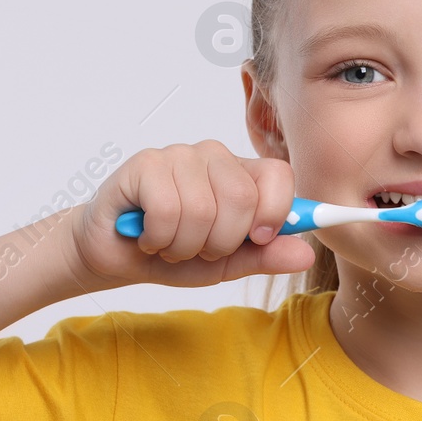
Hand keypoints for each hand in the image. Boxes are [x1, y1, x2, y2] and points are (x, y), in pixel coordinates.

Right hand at [63, 141, 314, 289]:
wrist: (116, 257)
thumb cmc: (172, 253)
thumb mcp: (227, 264)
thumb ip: (265, 256)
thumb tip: (306, 253)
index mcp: (241, 175)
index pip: (279, 175)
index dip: (275, 213)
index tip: (258, 239)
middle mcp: (214, 157)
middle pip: (242, 198)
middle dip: (221, 243)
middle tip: (199, 249)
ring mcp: (179, 156)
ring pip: (202, 209)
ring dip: (184, 246)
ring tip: (169, 244)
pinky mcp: (145, 163)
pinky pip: (167, 209)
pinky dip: (158, 238)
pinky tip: (147, 235)